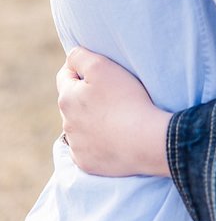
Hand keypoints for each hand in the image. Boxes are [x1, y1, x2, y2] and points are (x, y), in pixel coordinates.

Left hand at [57, 47, 171, 177]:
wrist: (145, 140)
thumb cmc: (125, 99)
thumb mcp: (102, 66)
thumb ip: (80, 56)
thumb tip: (71, 56)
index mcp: (66, 99)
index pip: (65, 76)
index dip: (82, 69)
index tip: (102, 71)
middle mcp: (66, 124)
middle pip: (74, 102)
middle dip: (87, 95)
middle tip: (113, 93)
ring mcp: (76, 147)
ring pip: (81, 126)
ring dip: (93, 119)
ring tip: (118, 115)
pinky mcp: (87, 163)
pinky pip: (89, 148)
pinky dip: (99, 141)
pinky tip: (116, 136)